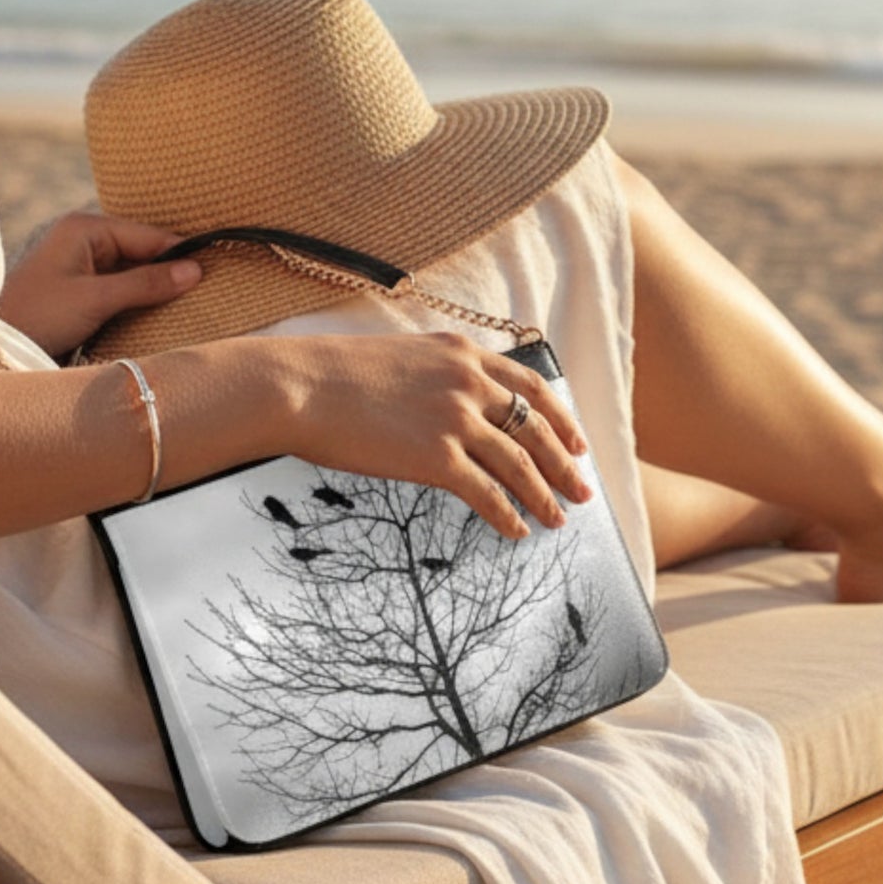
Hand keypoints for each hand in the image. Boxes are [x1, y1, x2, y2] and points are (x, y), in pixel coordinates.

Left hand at [0, 212, 202, 359]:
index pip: (147, 235)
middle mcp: (83, 240)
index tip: (215, 268)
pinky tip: (160, 310)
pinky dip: (139, 298)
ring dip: (155, 286)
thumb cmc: (38, 316)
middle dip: (169, 269)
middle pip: (142, 250)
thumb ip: (146, 283)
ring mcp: (82, 264)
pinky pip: (121, 287)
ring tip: (190, 300)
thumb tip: (195, 271)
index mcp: (83, 228)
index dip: (180, 252)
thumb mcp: (96, 299)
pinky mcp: (81, 290)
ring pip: (134, 270)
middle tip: (208, 286)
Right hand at [275, 331, 594, 539]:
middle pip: (535, 427)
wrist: (299, 385)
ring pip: (519, 463)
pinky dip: (508, 514)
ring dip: (545, 494)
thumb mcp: (402, 356)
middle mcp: (468, 382)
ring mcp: (455, 419)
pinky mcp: (437, 456)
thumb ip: (439, 372)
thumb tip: (457, 399)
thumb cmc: (334, 374)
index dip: (560, 417)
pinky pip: (487, 492)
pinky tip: (518, 530)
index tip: (577, 441)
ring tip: (559, 517)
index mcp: (462, 353)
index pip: (530, 384)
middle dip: (565, 463)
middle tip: (583, 489)